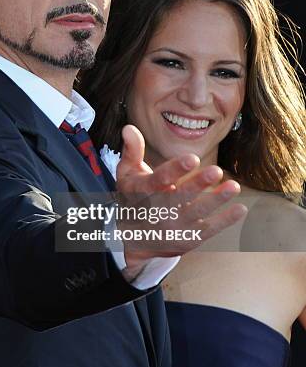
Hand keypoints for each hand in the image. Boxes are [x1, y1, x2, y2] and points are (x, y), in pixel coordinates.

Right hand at [115, 125, 247, 279]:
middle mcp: (157, 212)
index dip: (176, 169)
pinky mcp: (186, 239)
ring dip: (216, 200)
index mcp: (142, 191)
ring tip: (234, 187)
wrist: (132, 239)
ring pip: (196, 213)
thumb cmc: (133, 197)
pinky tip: (240, 209)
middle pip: (179, 197)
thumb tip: (129, 127)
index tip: (193, 158)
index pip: (160, 179)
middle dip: (198, 184)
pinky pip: (207, 230)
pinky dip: (224, 221)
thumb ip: (132, 150)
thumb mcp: (127, 173)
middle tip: (217, 170)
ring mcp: (172, 228)